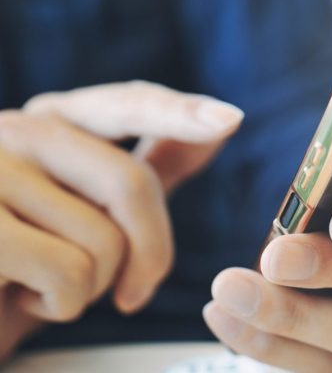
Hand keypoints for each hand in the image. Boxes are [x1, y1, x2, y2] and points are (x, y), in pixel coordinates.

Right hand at [0, 81, 242, 360]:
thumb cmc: (13, 263)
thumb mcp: (74, 210)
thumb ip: (138, 171)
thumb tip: (221, 126)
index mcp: (47, 123)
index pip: (125, 104)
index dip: (180, 113)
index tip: (230, 120)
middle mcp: (14, 132)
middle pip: (132, 184)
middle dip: (151, 252)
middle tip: (134, 294)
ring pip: (104, 242)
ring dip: (90, 289)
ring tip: (38, 283)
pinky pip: (68, 275)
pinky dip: (59, 306)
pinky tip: (15, 296)